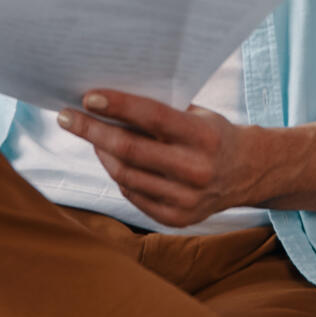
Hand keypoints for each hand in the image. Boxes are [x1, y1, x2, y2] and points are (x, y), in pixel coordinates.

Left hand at [57, 90, 266, 228]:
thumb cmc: (214, 134)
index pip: (153, 118)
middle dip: (92, 131)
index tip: (87, 97)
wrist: (249, 173)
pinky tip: (112, 159)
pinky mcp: (177, 219)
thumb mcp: (197, 114)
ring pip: (126, 175)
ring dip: (101, 153)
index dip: (118, 106)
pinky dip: (118, 175)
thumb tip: (107, 102)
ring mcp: (186, 200)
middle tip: (66, 117)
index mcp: (204, 137)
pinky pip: (133, 194)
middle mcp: (196, 171)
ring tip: (90, 136)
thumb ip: (161, 112)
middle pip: (130, 150)